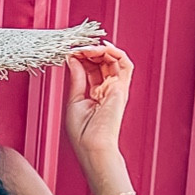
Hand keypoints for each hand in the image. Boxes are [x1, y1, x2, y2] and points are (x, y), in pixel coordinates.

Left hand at [63, 42, 133, 169]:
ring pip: (113, 60)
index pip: (91, 69)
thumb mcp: (74, 100)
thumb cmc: (83, 133)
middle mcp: (107, 90)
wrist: (92, 146)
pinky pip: (125, 65)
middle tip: (76, 48)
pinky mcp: (122, 88)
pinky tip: (102, 49)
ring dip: (100, 50)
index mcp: (95, 94)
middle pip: (102, 62)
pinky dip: (115, 53)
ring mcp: (116, 88)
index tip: (70, 52)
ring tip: (86, 48)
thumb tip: (73, 60)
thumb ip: (77, 78)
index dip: (81, 58)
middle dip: (89, 52)